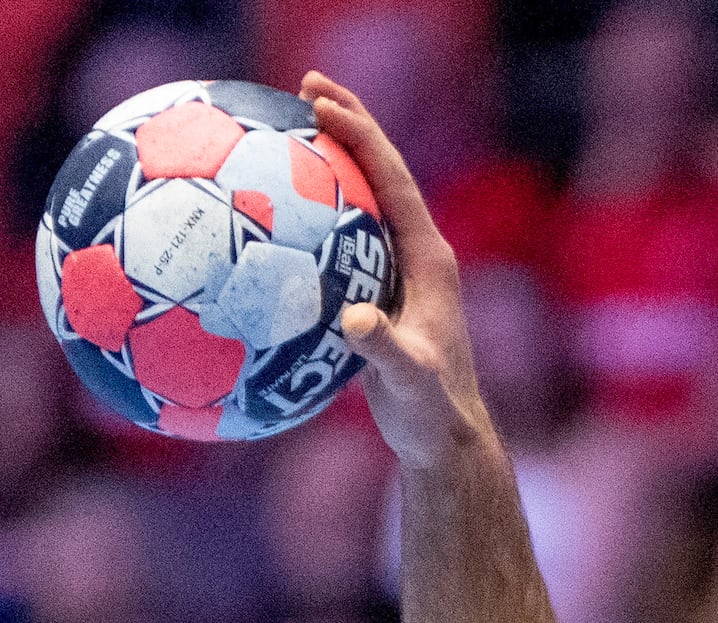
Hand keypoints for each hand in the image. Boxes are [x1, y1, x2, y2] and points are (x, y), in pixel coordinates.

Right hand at [300, 71, 494, 473]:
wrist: (444, 441)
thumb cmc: (431, 413)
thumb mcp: (408, 382)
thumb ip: (384, 350)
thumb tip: (353, 319)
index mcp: (429, 258)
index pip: (392, 178)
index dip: (360, 135)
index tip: (319, 102)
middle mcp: (417, 253)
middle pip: (381, 170)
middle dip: (348, 122)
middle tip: (304, 85)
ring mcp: (398, 269)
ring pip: (363, 198)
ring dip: (331, 158)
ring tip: (290, 123)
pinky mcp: (379, 290)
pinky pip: (341, 236)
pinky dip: (313, 210)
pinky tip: (273, 208)